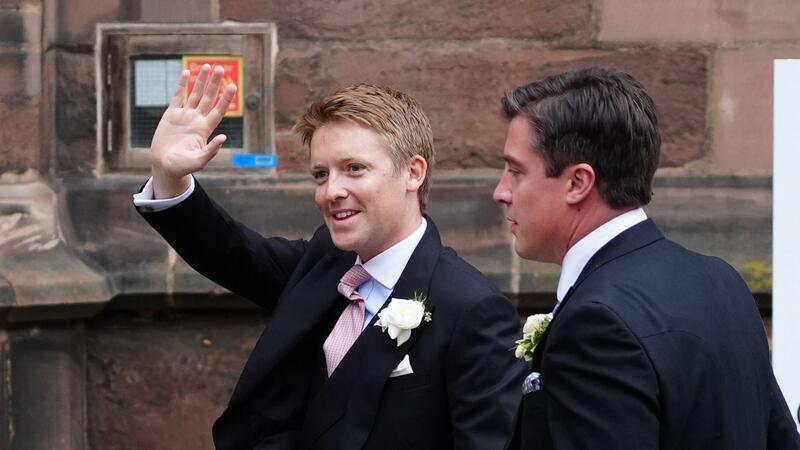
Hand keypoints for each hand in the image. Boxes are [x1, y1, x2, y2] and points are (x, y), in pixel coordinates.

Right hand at [149, 64, 236, 197]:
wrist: (164, 166)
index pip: (218, 110)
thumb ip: (211, 150)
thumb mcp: (199, 161)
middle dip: (214, 84)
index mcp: (205, 130)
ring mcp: (184, 116)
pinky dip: (182, 85)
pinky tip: (187, 73)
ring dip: (201, 80)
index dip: (226, 99)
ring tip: (207, 66)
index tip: (233, 86)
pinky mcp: (171, 115)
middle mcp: (197, 120)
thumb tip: (224, 137)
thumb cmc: (182, 167)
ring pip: (195, 94)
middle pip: (209, 98)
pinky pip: (178, 96)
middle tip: (220, 69)